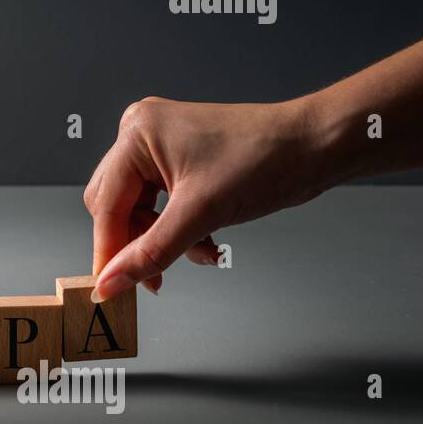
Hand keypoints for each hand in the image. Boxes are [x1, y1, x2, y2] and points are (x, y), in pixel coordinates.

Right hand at [85, 96, 334, 301]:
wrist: (316, 145)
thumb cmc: (266, 159)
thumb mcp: (201, 214)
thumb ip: (150, 252)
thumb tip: (112, 282)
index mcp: (136, 134)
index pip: (106, 204)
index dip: (108, 250)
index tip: (110, 288)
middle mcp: (141, 135)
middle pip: (115, 206)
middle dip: (137, 244)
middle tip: (152, 279)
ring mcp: (160, 146)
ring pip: (139, 209)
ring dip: (163, 239)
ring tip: (199, 253)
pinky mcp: (179, 160)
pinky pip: (161, 205)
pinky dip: (179, 229)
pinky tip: (207, 242)